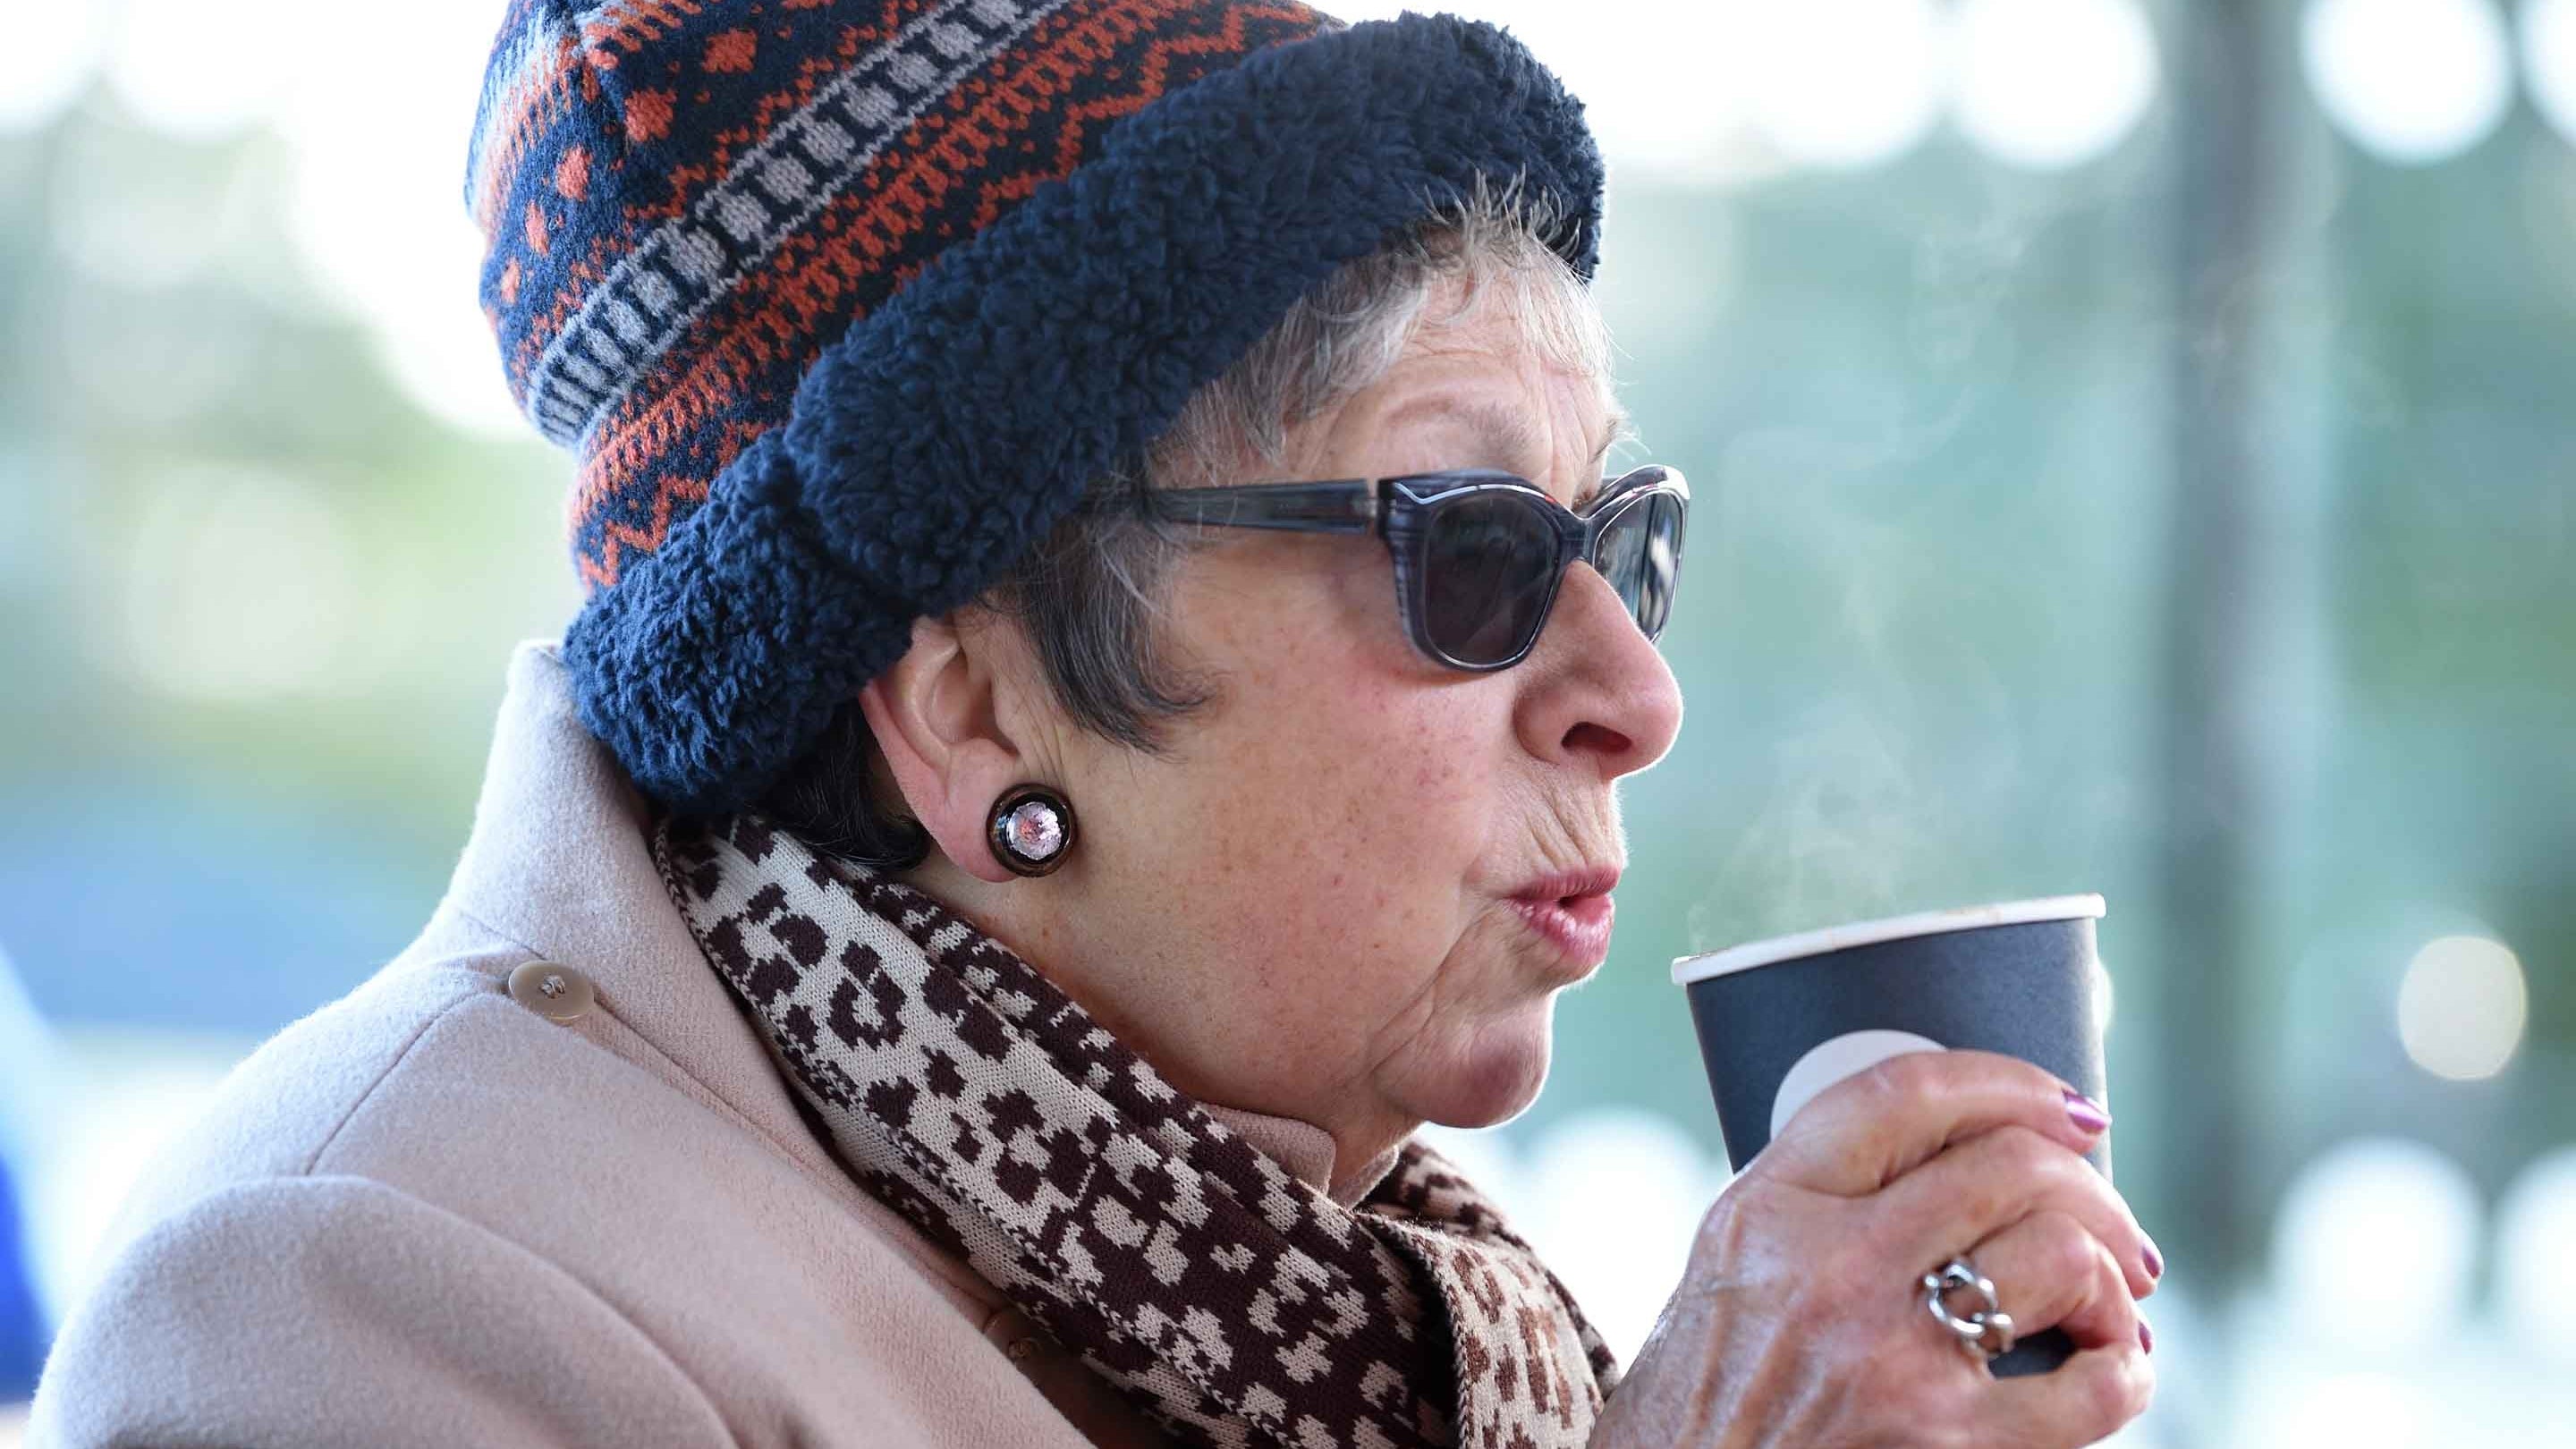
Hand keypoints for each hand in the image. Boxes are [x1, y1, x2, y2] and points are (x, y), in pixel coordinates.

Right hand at [1589, 1051, 2157, 1447]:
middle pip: (2010, 1165)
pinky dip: (2124, 1369)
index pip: (1907, 1096)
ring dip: (2111, 1274)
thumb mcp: (1735, 1257)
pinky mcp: (1946, 1443)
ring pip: (2060, 1254)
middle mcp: (1832, 1269)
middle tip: (2113, 1224)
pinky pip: (2088, 1388)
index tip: (2066, 1107)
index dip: (2010, 1081)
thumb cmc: (1712, 1386)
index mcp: (1774, 1208)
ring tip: (2103, 1301)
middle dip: (2091, 1187)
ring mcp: (1892, 1359)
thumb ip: (1826, 1195)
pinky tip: (2111, 1364)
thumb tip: (1969, 1156)